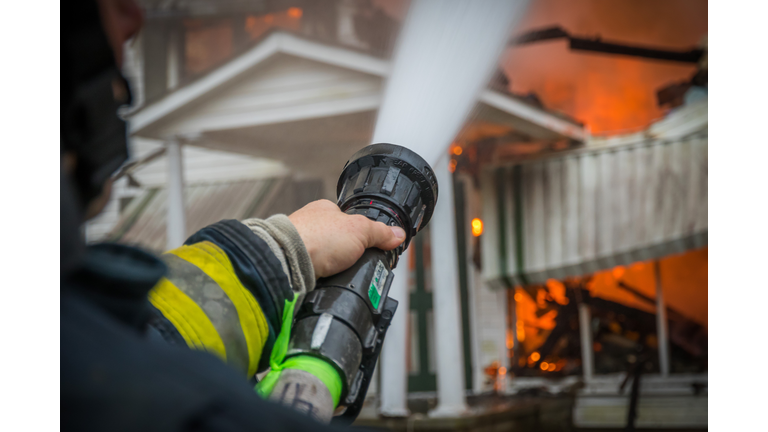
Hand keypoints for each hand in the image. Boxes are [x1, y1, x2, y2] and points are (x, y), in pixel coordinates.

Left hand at [288, 200, 405, 277]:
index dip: (361, 234)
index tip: (370, 247)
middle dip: (347, 255)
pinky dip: (322, 277)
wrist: (288, 261)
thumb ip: (380, 232)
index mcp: (324, 210)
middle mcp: (309, 225)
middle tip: (356, 264)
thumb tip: (396, 234)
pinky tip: (327, 280)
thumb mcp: (360, 230)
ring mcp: (300, 245)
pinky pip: (313, 272)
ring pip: (324, 258)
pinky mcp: (293, 264)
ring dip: (334, 268)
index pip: (348, 220)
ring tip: (342, 275)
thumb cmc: (316, 238)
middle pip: (337, 241)